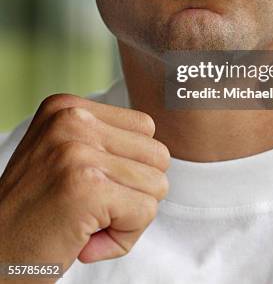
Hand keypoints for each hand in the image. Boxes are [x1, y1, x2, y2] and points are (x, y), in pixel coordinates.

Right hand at [0, 93, 169, 281]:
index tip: (91, 187)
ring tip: (88, 223)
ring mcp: (78, 151)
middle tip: (94, 210)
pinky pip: (145, 211)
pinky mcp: (87, 187)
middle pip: (157, 154)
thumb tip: (162, 152)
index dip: (130, 168)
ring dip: (129, 216)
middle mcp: (72, 119)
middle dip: (135, 192)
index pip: (145, 128)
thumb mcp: (63, 154)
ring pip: (157, 184)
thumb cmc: (35, 213)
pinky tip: (87, 241)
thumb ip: (106, 141)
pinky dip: (123, 236)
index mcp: (68, 106)